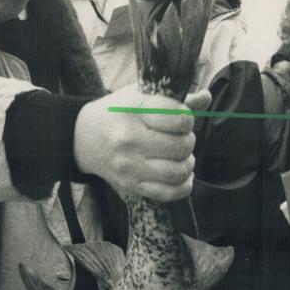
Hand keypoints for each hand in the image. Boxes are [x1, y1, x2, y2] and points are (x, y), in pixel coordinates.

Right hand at [73, 84, 196, 200]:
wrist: (83, 137)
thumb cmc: (118, 113)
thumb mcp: (141, 96)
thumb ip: (175, 99)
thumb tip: (206, 98)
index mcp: (135, 110)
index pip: (181, 118)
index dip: (188, 120)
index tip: (180, 120)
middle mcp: (130, 138)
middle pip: (182, 146)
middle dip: (188, 142)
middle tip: (180, 139)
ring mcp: (129, 165)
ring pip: (178, 171)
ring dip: (187, 164)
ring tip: (182, 157)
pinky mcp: (130, 185)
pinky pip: (168, 193)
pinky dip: (183, 186)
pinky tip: (183, 176)